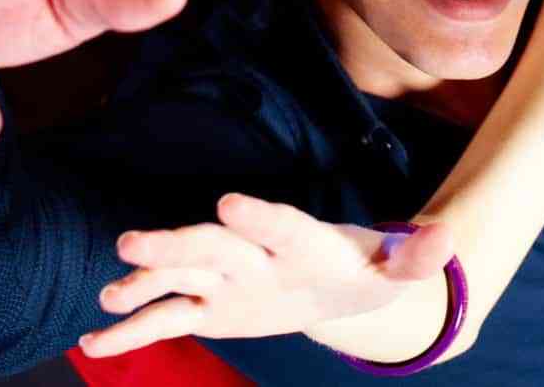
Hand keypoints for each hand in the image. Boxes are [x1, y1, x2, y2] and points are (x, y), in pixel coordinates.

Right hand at [82, 194, 453, 355]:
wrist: (332, 280)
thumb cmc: (363, 267)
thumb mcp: (393, 268)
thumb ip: (415, 255)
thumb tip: (448, 240)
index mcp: (300, 240)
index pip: (281, 225)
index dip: (258, 216)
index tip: (228, 202)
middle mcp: (253, 253)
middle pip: (213, 246)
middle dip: (176, 244)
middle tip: (133, 241)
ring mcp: (224, 278)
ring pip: (180, 277)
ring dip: (145, 282)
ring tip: (111, 290)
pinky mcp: (207, 306)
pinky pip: (166, 318)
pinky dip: (132, 329)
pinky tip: (95, 340)